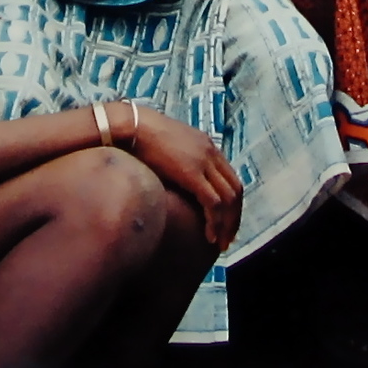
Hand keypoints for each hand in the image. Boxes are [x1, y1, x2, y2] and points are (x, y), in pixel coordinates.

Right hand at [122, 104, 243, 249]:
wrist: (131, 125)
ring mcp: (203, 161)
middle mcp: (210, 152)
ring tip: (219, 242)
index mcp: (207, 146)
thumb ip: (178, 162)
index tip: (226, 222)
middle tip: (226, 238)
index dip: (232, 203)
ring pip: (229, 199)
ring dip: (227, 224)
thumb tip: (175, 181)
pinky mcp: (192, 173)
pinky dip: (215, 222)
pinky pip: (213, 203)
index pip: (230, 178)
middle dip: (234, 217)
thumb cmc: (141, 137)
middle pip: (235, 190)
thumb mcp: (168, 149)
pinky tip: (209, 236)